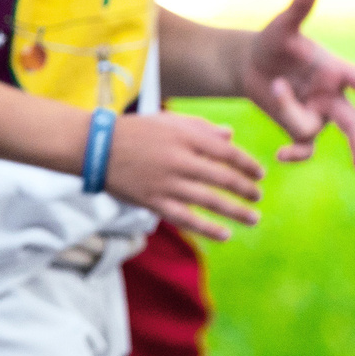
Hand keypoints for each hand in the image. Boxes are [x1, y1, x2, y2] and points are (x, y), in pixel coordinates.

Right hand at [104, 110, 262, 241]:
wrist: (95, 148)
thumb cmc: (134, 131)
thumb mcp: (168, 121)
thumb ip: (201, 127)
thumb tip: (231, 136)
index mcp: (185, 136)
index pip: (227, 152)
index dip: (248, 164)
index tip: (259, 174)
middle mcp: (179, 160)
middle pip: (224, 178)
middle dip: (246, 189)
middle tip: (258, 196)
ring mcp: (166, 183)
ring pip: (210, 200)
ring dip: (237, 211)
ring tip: (253, 218)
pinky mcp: (154, 201)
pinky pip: (186, 219)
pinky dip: (208, 229)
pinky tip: (225, 235)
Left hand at [242, 0, 354, 165]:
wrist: (249, 64)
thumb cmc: (272, 41)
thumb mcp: (283, 25)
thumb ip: (301, 6)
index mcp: (336, 70)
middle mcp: (332, 95)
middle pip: (353, 123)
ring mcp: (319, 114)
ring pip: (313, 129)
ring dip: (291, 113)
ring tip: (276, 86)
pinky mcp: (301, 128)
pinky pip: (305, 147)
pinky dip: (295, 154)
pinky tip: (279, 156)